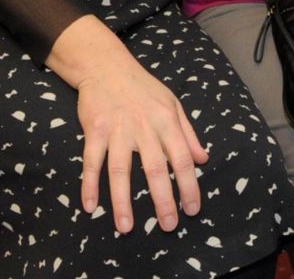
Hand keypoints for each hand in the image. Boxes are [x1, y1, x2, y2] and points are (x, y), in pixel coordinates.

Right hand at [48, 18, 208, 234]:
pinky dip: (89, 184)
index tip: (192, 210)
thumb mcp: (173, 104)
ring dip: (122, 201)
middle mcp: (144, 126)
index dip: (188, 186)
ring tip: (126, 227)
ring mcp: (117, 129)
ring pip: (120, 170)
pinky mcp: (94, 130)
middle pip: (154, 168)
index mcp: (167, 121)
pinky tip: (90, 206)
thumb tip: (203, 159)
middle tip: (168, 226)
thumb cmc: (143, 88)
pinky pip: (91, 162)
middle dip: (162, 200)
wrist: (107, 66)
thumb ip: (188, 133)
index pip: (182, 158)